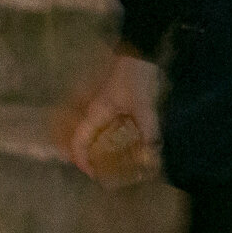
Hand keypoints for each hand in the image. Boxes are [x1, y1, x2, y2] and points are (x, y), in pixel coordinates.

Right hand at [61, 49, 160, 184]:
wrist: (139, 58)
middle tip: (99, 172)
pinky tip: (122, 145)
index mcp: (96, 114)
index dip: (81, 159)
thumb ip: (148, 128)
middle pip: (81, 139)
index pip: (79, 141)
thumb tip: (152, 153)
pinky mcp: (113, 106)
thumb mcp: (143, 106)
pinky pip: (104, 128)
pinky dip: (108, 140)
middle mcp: (95, 113)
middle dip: (85, 157)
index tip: (93, 174)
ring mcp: (102, 109)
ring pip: (91, 134)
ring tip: (107, 163)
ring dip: (95, 149)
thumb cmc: (135, 80)